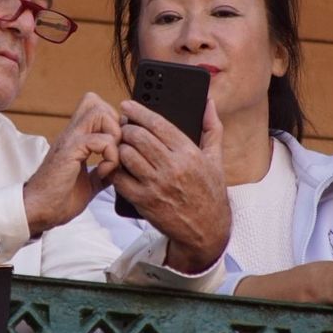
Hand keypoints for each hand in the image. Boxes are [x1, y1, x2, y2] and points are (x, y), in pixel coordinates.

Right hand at [22, 92, 121, 235]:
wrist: (39, 212)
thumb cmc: (58, 199)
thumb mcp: (88, 183)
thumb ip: (102, 172)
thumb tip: (117, 170)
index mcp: (75, 139)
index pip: (95, 107)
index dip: (112, 121)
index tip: (117, 147)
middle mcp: (71, 134)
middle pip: (97, 103)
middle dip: (115, 124)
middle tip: (116, 149)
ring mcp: (69, 141)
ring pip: (99, 113)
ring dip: (114, 136)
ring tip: (111, 160)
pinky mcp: (69, 152)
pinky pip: (100, 140)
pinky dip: (110, 156)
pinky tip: (103, 172)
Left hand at [107, 98, 229, 272]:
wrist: (206, 230)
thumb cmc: (210, 191)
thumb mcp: (216, 159)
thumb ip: (212, 127)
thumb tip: (208, 102)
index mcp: (189, 153)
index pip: (158, 124)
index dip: (138, 111)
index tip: (127, 105)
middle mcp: (172, 168)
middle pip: (138, 137)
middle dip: (125, 127)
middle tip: (122, 125)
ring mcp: (156, 186)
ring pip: (126, 155)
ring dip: (119, 146)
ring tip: (120, 144)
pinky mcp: (144, 202)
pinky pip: (120, 179)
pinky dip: (116, 169)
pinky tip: (118, 165)